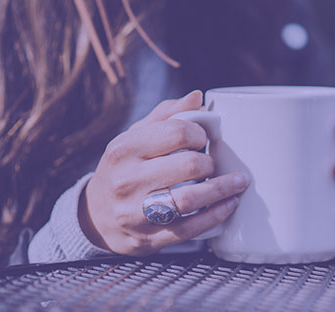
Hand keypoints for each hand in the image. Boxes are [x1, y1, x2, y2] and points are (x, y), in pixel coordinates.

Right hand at [80, 90, 248, 255]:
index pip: (176, 133)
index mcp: (123, 150)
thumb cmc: (125, 169)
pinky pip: (190, 228)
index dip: (199, 134)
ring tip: (238, 182)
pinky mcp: (149, 239)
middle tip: (213, 163)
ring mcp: (136, 213)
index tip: (203, 139)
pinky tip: (230, 204)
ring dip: (222, 189)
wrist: (96, 218)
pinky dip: (216, 215)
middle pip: (188, 165)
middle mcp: (126, 181)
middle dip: (210, 162)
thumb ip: (165, 116)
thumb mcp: (135, 139)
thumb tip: (197, 96)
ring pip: (189, 199)